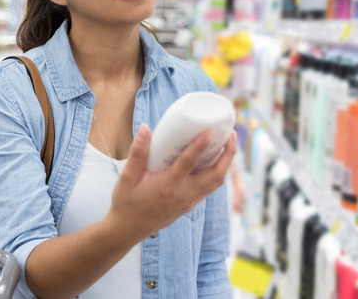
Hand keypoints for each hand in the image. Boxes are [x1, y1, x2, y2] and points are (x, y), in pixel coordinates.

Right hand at [108, 123, 236, 237]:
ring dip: (225, 164)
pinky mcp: (189, 205)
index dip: (201, 145)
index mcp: (168, 186)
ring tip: (228, 145)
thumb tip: (145, 128)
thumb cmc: (126, 203)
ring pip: (216, 183)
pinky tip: (215, 162)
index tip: (211, 131)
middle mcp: (183, 194)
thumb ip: (138, 152)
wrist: (127, 230)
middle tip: (231, 135)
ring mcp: (189, 201)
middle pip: (215, 175)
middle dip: (227, 154)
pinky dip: (217, 173)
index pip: (189, 163)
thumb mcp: (127, 177)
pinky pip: (209, 188)